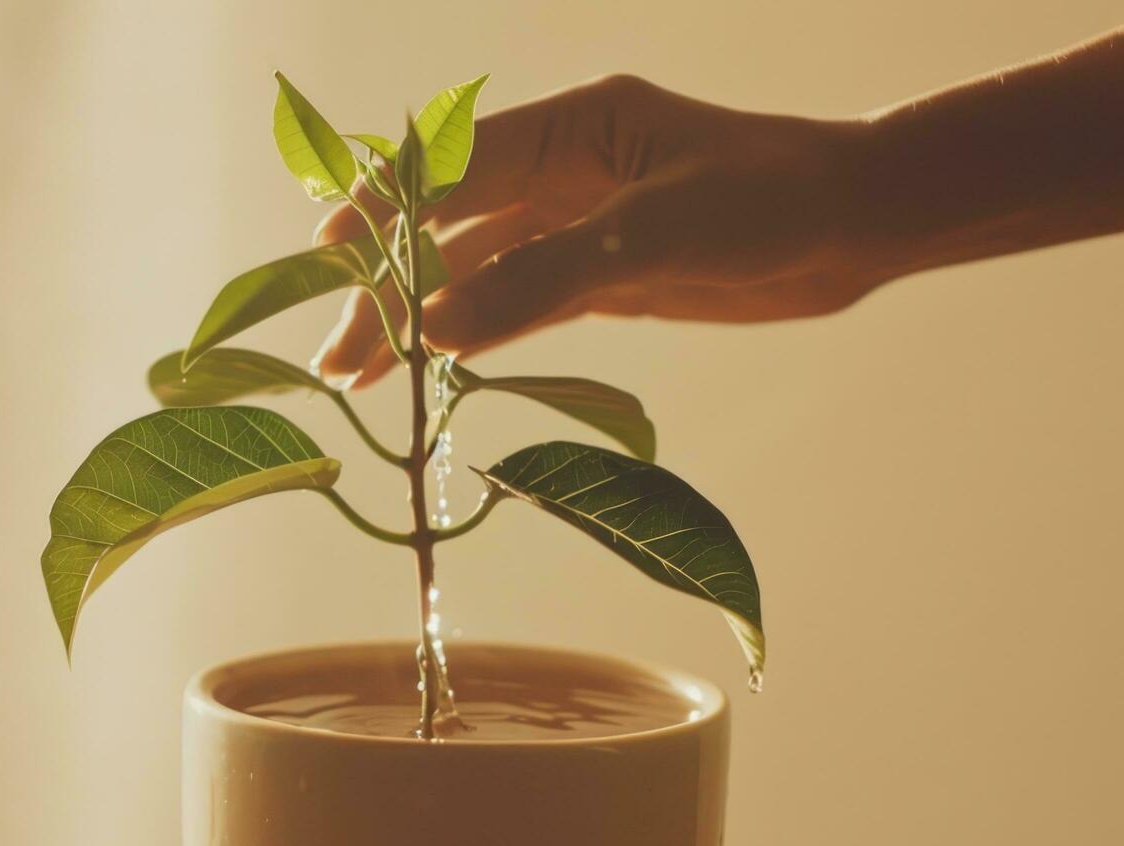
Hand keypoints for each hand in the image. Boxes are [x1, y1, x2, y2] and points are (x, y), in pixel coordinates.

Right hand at [312, 74, 868, 386]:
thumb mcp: (656, 235)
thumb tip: (438, 328)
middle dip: (387, 287)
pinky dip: (475, 335)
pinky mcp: (600, 273)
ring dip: (421, 321)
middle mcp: (560, 169)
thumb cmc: (774, 199)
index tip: (323, 259)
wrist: (859, 224)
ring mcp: (576, 223)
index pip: (446, 168)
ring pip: (475, 273)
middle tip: (338, 359)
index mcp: (569, 128)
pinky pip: (518, 302)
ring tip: (364, 380)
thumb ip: (543, 279)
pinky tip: (433, 368)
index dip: (378, 212)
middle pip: (445, 227)